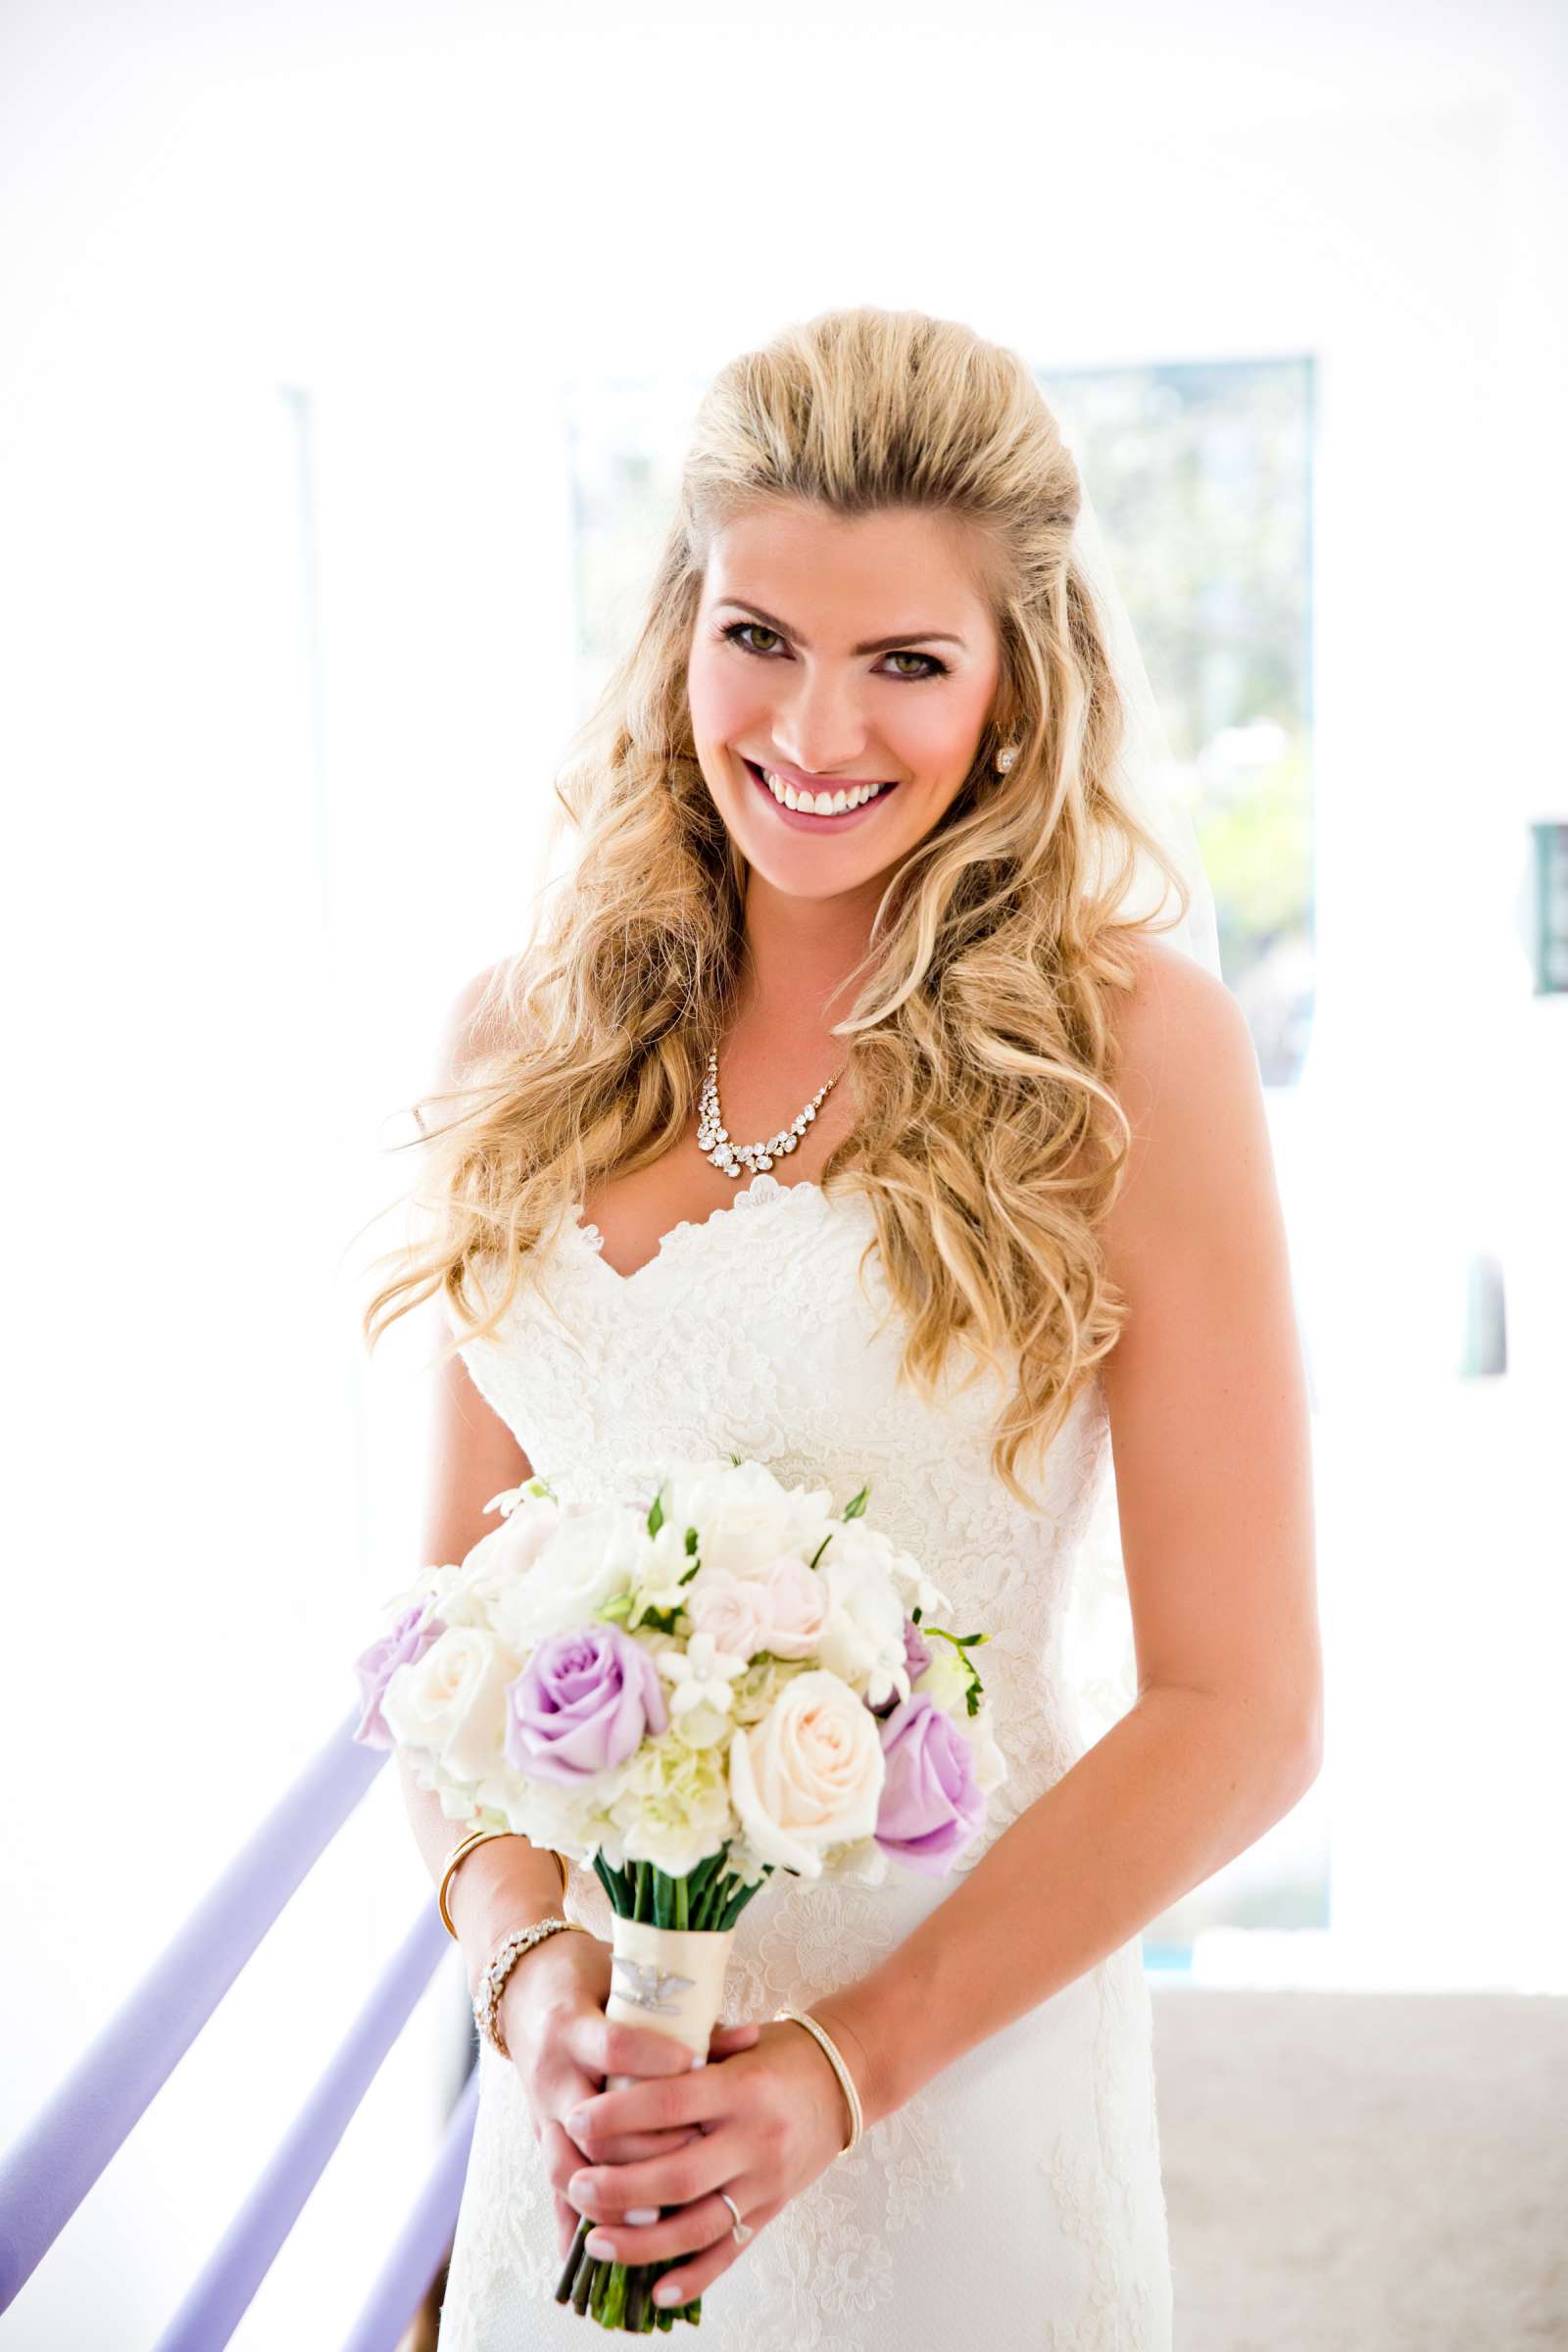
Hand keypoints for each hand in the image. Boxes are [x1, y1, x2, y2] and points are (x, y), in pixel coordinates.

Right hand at [497, 1929, 761, 2259]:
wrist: (522, 1986)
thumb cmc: (587, 1978)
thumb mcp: (623, 1982)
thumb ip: (676, 2015)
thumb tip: (749, 2039)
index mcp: (572, 2025)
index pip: (615, 2048)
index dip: (655, 2060)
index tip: (696, 2068)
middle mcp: (550, 2073)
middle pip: (593, 2126)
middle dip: (644, 2149)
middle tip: (698, 2158)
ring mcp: (539, 2110)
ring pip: (569, 2169)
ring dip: (613, 2197)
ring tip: (659, 2217)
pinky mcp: (540, 2135)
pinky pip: (554, 2189)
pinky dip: (576, 2224)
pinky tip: (600, 2255)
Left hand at [559, 2006, 864, 2309]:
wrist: (844, 2079)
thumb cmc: (779, 2053)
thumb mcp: (735, 2041)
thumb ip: (684, 2055)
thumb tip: (616, 2069)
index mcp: (741, 2087)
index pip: (670, 2103)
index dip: (618, 2116)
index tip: (577, 2121)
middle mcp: (755, 2139)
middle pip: (676, 2175)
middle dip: (618, 2188)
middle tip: (576, 2187)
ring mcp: (765, 2182)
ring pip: (697, 2226)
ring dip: (642, 2242)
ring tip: (595, 2242)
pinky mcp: (772, 2211)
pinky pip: (730, 2253)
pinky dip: (693, 2278)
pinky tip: (656, 2292)